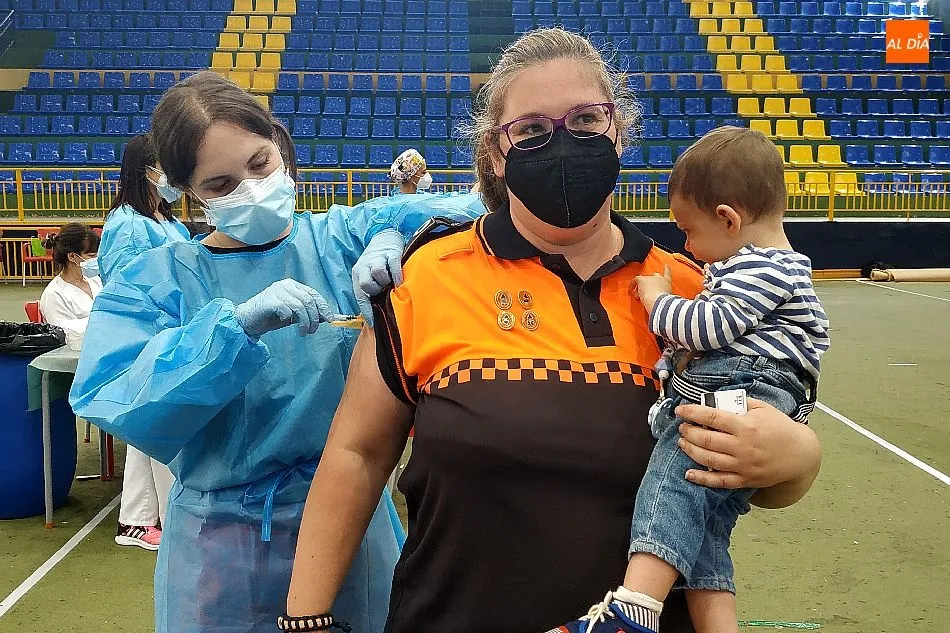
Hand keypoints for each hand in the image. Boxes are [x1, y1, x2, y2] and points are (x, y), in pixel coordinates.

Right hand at [234, 279, 338, 338]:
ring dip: (305, 321)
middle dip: (314, 317)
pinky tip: (286, 322)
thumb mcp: (293, 315)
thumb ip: (307, 313)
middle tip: (312, 330)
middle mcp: (286, 285)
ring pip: (300, 305)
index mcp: (293, 286)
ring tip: (303, 332)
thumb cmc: (271, 317)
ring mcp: (277, 291)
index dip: (323, 307)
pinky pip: (286, 308)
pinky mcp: (269, 300)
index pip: (313, 294)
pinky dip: (289, 317)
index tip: (329, 320)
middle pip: (308, 300)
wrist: (247, 319)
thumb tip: (326, 318)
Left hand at [352, 229, 405, 324]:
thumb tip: (374, 315)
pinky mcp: (391, 253)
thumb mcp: (368, 274)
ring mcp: (378, 258)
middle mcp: (365, 265)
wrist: (385, 237)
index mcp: (358, 273)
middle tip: (383, 290)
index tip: (372, 322)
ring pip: (377, 273)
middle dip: (376, 290)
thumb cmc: (378, 262)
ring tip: (390, 282)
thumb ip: (370, 290)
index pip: (359, 295)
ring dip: (385, 281)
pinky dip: (397, 275)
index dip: (366, 310)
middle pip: (366, 284)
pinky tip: (400, 281)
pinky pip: (393, 265)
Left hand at [634, 265, 671, 310]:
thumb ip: (664, 298)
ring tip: (638, 296)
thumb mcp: (667, 299)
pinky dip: (632, 285)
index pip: (667, 274)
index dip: (666, 269)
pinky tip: (631, 291)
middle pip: (655, 275)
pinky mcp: (642, 280)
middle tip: (647, 287)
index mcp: (667, 283)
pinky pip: (635, 280)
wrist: (658, 301)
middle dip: (651, 280)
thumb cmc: (664, 303)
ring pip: (644, 280)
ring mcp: (650, 278)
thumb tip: (661, 304)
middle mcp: (659, 278)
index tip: (666, 265)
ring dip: (641, 288)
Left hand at [675, 398, 820, 499]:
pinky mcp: (745, 480)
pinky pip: (719, 481)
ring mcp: (743, 465)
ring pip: (709, 460)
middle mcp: (742, 446)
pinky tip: (688, 473)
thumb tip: (717, 400)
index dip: (692, 413)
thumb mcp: (763, 408)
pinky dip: (702, 478)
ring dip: (691, 450)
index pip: (712, 417)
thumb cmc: (781, 427)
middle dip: (689, 432)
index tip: (680, 411)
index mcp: (746, 426)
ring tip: (682, 442)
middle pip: (707, 440)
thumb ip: (739, 403)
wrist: (800, 453)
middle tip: (682, 427)